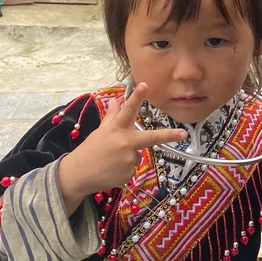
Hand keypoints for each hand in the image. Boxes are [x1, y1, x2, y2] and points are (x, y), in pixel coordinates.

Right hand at [56, 83, 185, 210]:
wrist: (78, 175)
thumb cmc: (90, 149)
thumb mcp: (100, 131)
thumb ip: (112, 116)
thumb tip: (116, 101)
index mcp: (117, 129)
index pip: (128, 109)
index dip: (137, 97)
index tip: (145, 84)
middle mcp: (125, 143)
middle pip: (151, 137)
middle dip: (169, 135)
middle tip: (183, 133)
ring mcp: (128, 160)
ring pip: (137, 155)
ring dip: (128, 156)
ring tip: (111, 160)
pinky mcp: (128, 175)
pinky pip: (132, 169)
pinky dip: (124, 169)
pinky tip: (112, 170)